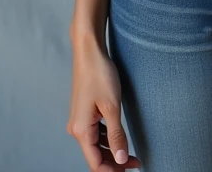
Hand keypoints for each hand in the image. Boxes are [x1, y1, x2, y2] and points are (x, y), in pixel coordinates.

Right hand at [66, 36, 141, 168]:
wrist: (89, 51)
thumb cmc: (99, 75)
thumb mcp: (112, 107)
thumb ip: (116, 135)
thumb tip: (121, 159)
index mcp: (81, 131)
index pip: (95, 163)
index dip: (113, 170)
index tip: (132, 169)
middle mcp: (76, 129)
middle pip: (95, 156)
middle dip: (114, 163)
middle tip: (136, 163)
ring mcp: (79, 120)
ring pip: (95, 146)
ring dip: (111, 152)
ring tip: (131, 154)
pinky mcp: (83, 113)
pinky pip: (94, 134)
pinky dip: (106, 140)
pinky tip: (118, 139)